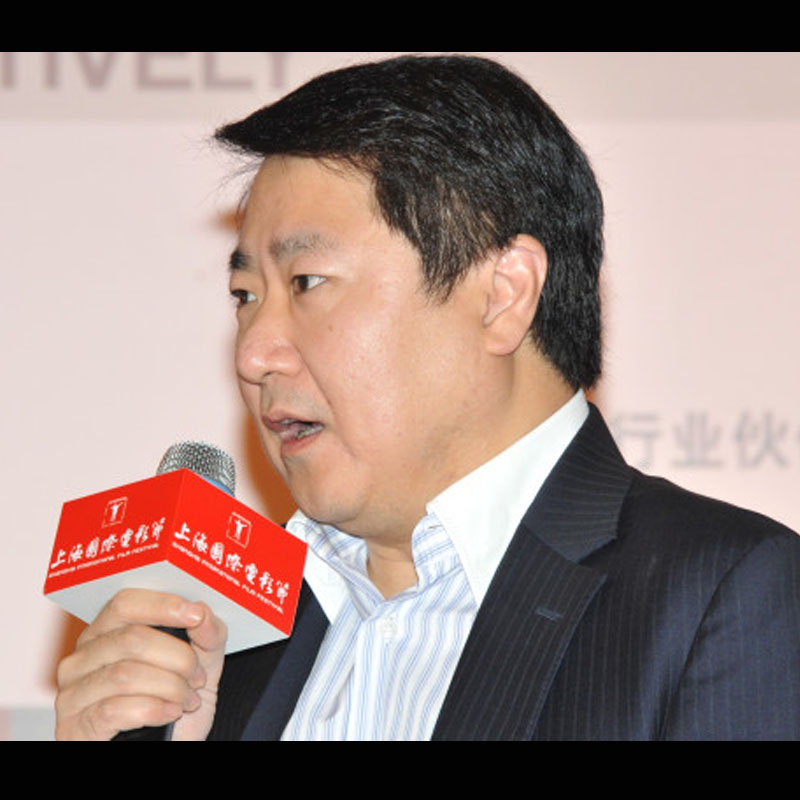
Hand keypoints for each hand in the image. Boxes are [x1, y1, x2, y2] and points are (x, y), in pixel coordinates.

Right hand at [55, 589, 226, 740]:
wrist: (163, 748)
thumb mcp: (201, 662)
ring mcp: (72, 693)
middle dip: (177, 657)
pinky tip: (170, 714)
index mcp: (106, 632)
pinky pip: (114, 709)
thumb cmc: (174, 703)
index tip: (195, 615)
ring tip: (187, 700)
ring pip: (125, 674)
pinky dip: (153, 710)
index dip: (162, 606)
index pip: (125, 603)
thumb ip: (207, 632)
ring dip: (169, 687)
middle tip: (197, 676)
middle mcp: (81, 658)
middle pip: (131, 639)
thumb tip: (202, 612)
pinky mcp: (75, 728)